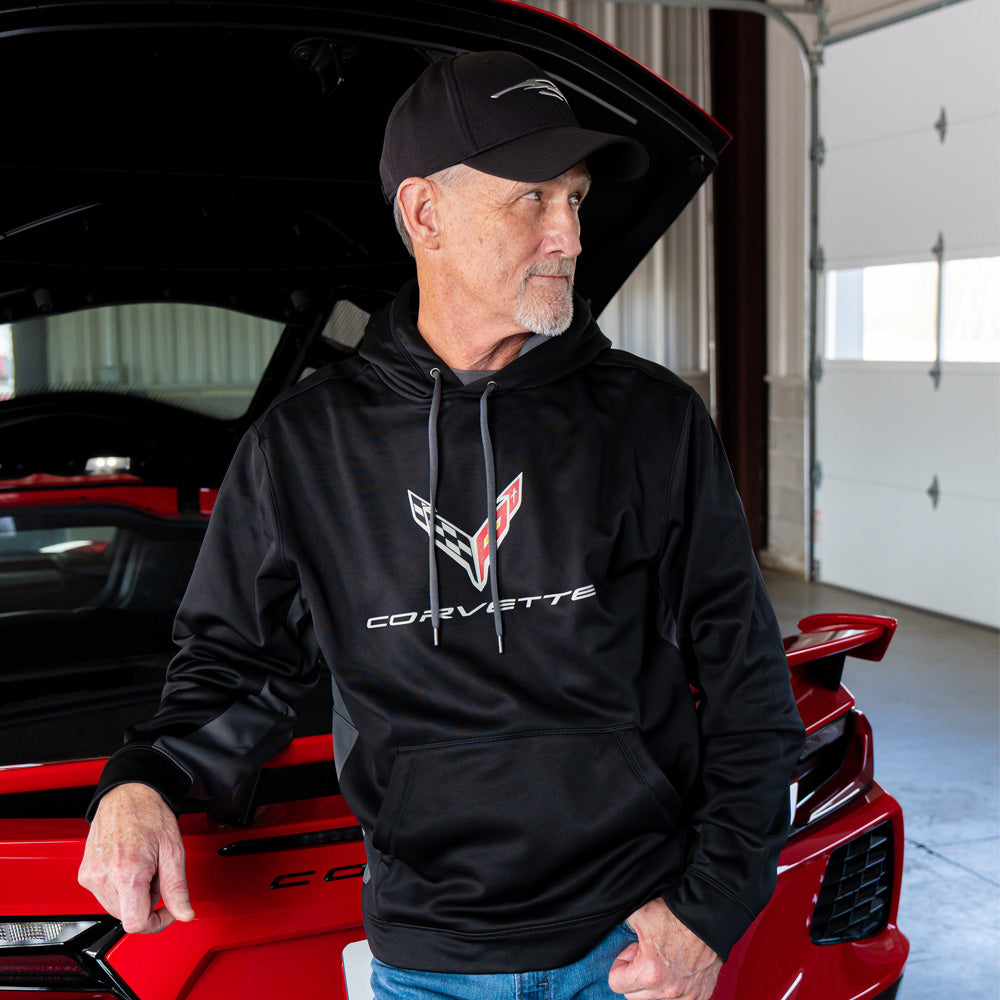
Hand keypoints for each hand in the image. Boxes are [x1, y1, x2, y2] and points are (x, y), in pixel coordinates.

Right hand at [78, 783, 194, 933]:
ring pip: (116, 908)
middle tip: (157, 874)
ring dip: (134, 896)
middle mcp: (103, 878)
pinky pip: (105, 895)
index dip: (156, 923)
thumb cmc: (151, 816)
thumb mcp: (173, 851)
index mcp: (127, 873)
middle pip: (127, 916)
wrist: (127, 795)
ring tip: (143, 867)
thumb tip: (184, 914)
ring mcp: (91, 876)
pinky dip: (120, 888)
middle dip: (147, 902)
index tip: (167, 911)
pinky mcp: (84, 874)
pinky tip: (129, 866)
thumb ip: (177, 888)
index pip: (136, 923)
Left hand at [608, 898, 720, 999]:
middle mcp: (668, 991)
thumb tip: (608, 923)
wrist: (710, 915)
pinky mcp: (700, 996)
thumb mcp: (639, 913)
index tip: (632, 951)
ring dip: (652, 985)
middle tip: (646, 953)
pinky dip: (671, 988)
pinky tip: (675, 969)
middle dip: (634, 976)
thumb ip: (621, 926)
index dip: (620, 964)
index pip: (615, 984)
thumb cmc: (676, 913)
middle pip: (633, 996)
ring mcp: (686, 996)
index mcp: (649, 973)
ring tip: (661, 960)